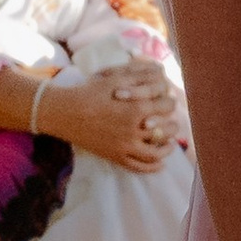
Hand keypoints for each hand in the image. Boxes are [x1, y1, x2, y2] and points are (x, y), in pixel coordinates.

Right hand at [37, 65, 184, 172]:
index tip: (168, 102)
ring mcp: (125, 146)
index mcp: (135, 109)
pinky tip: (160, 163)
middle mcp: (133, 130)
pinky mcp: (115, 156)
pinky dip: (153, 167)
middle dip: (173, 126)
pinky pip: (139, 167)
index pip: (166, 107)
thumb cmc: (90, 92)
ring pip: (156, 153)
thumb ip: (139, 78)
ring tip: (171, 143)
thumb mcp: (115, 79)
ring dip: (167, 148)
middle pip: (166, 130)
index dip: (170, 103)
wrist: (65, 113)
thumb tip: (159, 74)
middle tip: (174, 123)